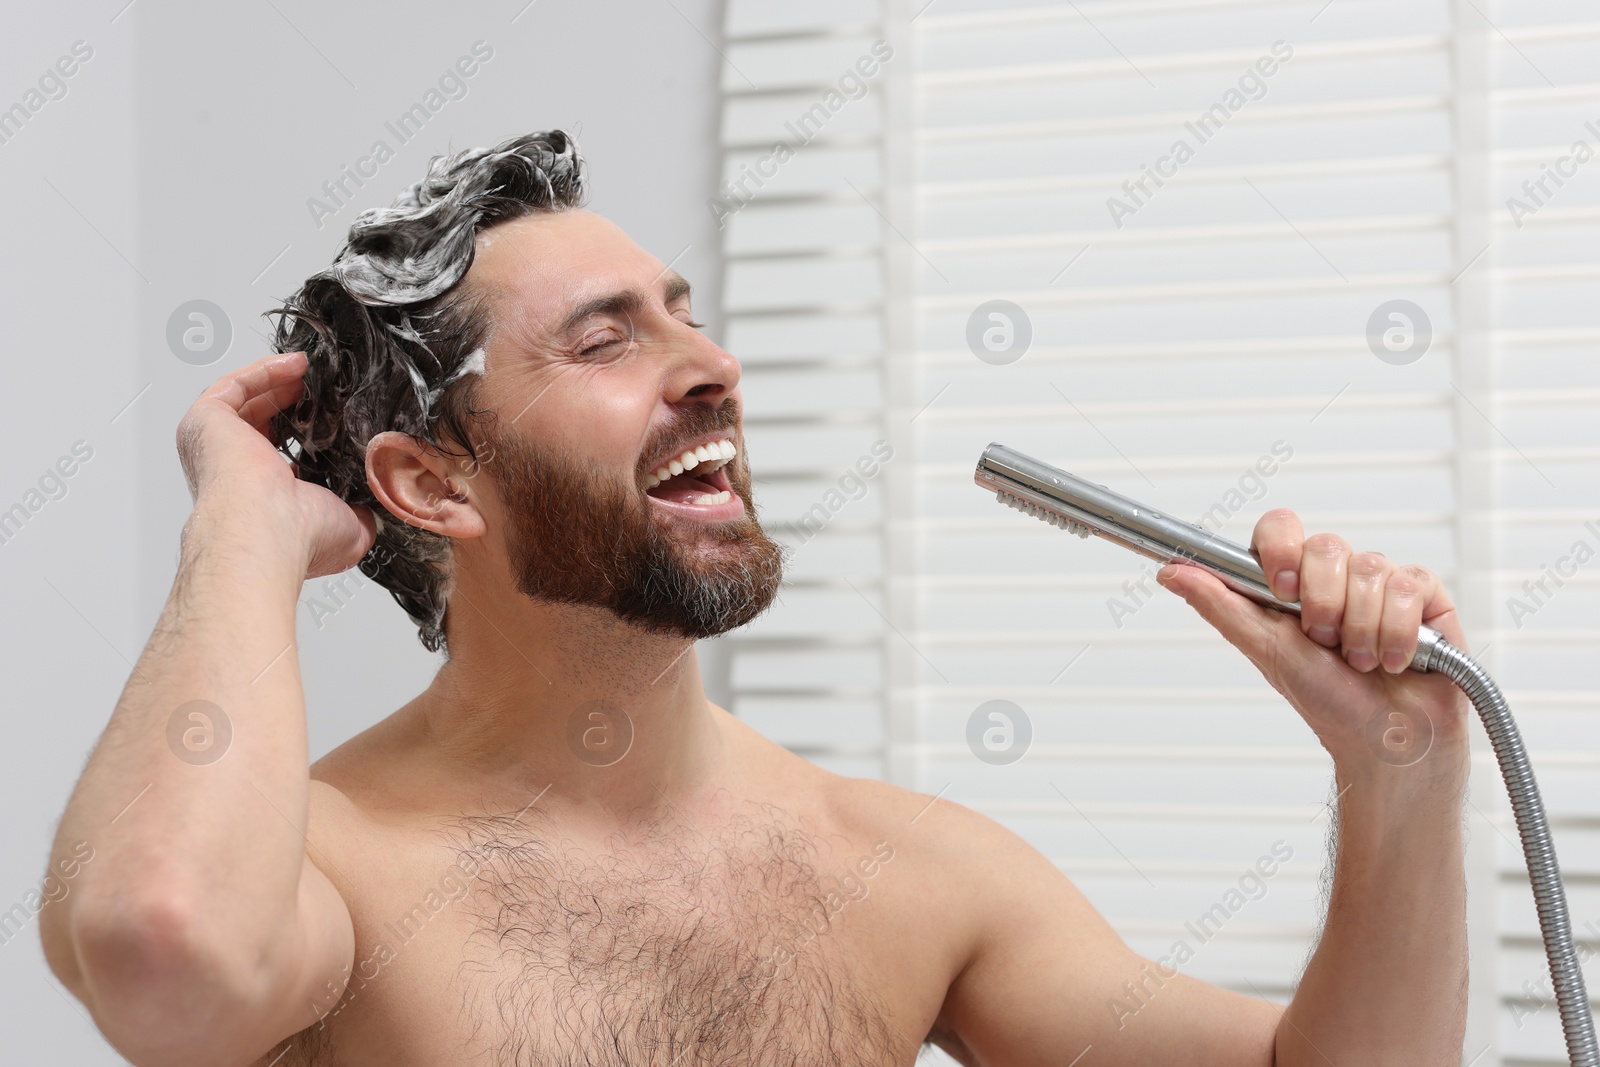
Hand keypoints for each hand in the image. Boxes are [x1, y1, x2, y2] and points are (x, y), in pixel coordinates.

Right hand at [176, 351, 375, 578]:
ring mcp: (216, 444)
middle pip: (261, 422)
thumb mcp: (350, 529)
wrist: (269, 530)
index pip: (281, 456)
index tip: (335, 418)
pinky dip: (266, 370)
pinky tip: (297, 364)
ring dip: (281, 382)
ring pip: (247, 401)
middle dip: (293, 401)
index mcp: (262, 497)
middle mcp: (234, 472)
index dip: (307, 434)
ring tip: (314, 371)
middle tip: (325, 388)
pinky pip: (235, 385)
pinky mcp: (206, 420)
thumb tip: (373, 507)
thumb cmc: (300, 537)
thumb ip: (361, 513)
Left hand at [1156, 508, 1470, 773]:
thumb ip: (1220, 606)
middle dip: (1324, 605)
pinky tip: (1399, 659)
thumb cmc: (1326, 701)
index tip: (1281, 587)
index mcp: (1293, 582)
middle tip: (1325, 643)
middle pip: (1326, 546)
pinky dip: (1399, 632)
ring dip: (1361, 628)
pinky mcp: (1424, 596)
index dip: (1282, 548)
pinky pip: (1411, 584)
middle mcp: (1336, 577)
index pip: (1280, 528)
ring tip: (1362, 661)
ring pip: (1371, 568)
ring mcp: (1381, 584)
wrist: (1387, 743)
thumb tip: (1170, 571)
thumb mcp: (1265, 650)